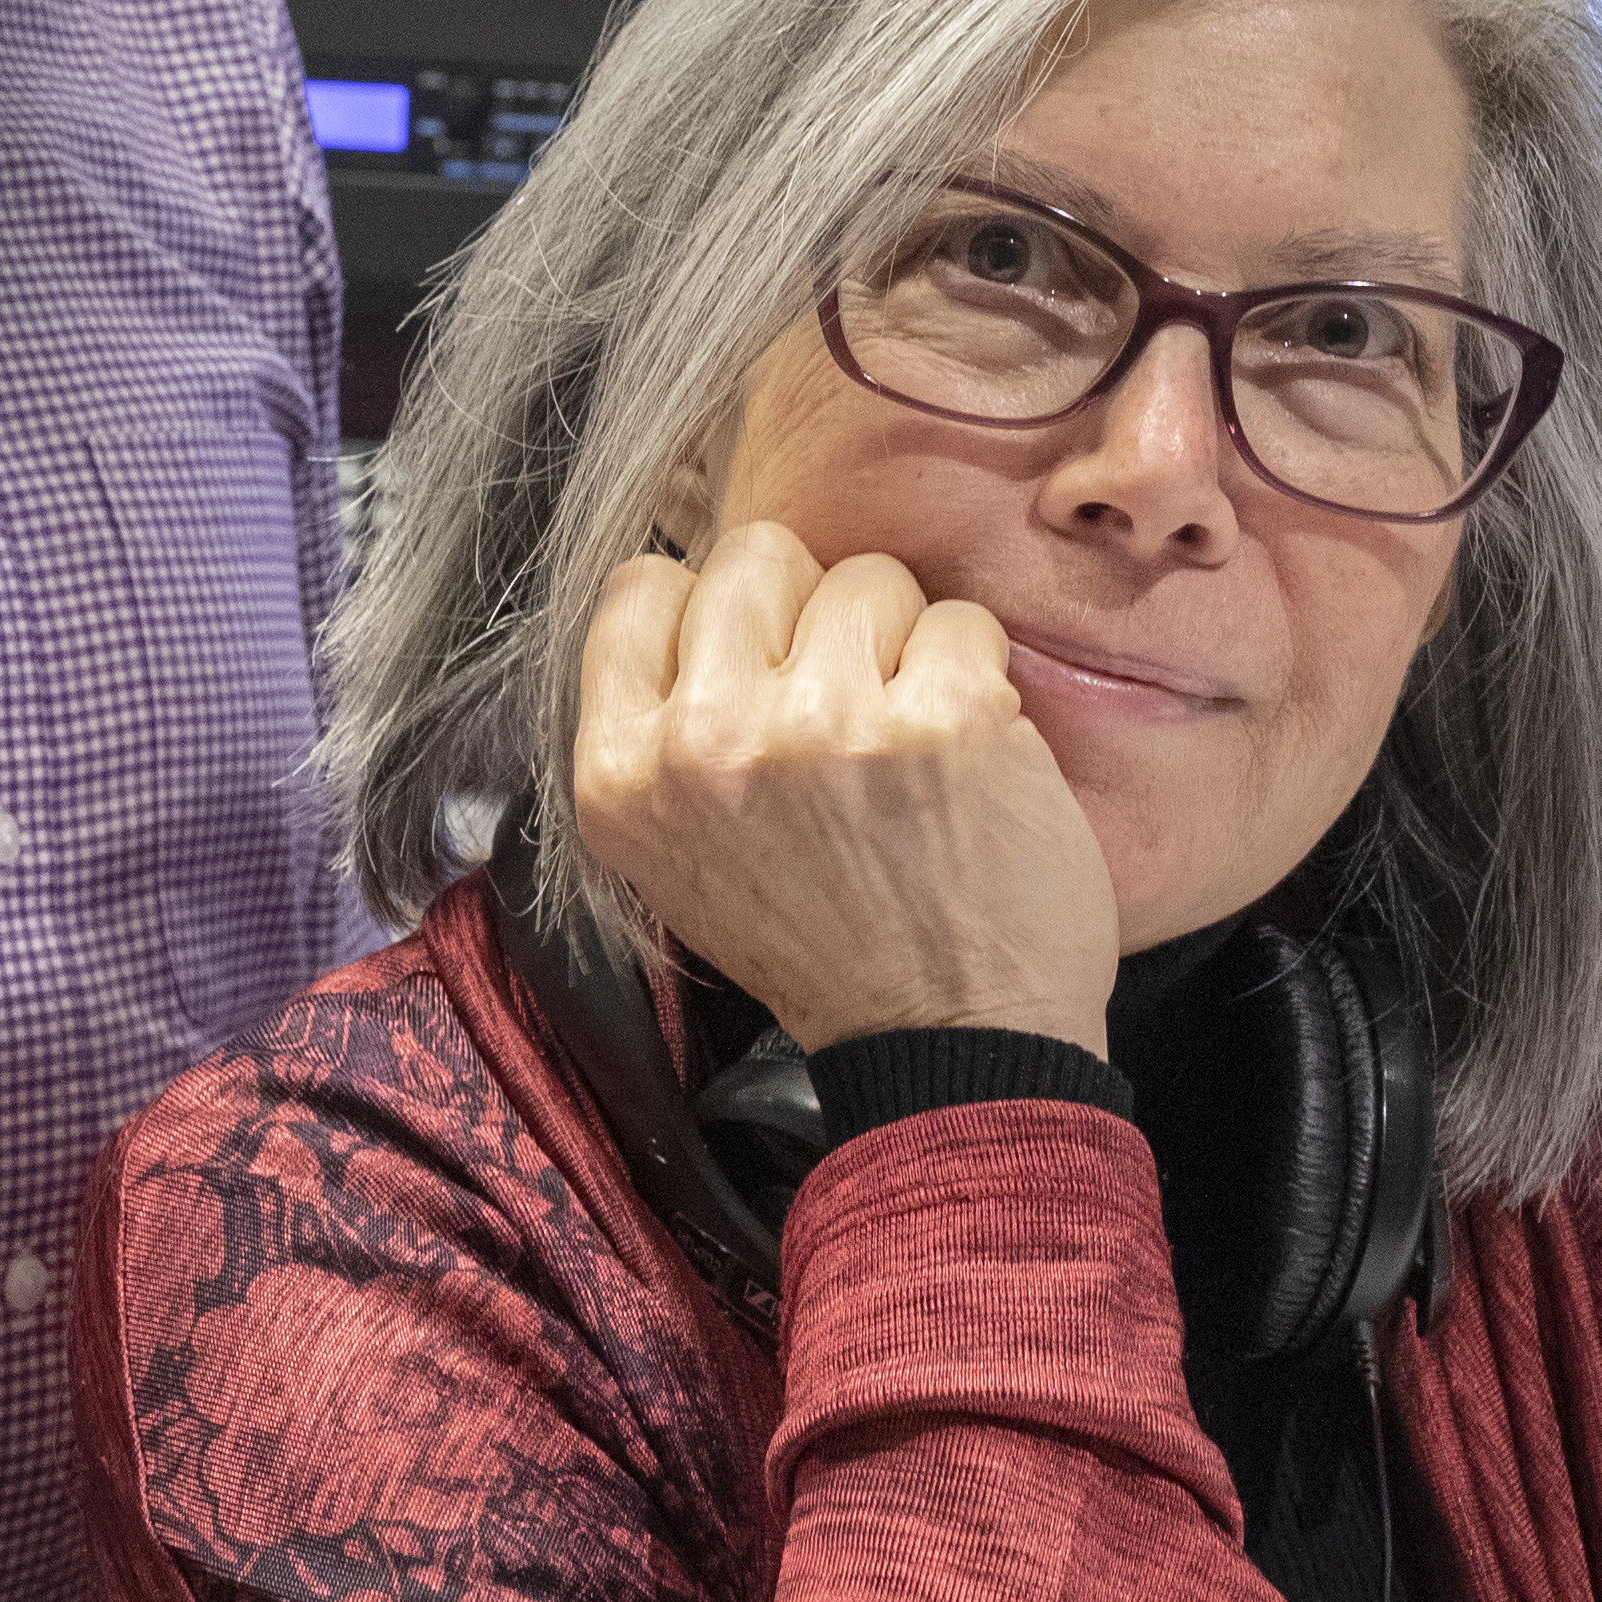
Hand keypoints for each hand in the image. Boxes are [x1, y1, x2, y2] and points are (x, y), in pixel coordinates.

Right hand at [573, 526, 1118, 1057]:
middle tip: (845, 701)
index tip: (760, 666)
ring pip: (867, 577)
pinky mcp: (941, 720)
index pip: (641, 585)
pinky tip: (967, 758)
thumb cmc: (825, 947)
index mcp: (623, 776)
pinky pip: (960, 621)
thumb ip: (665, 729)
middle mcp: (708, 743)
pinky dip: (978, 678)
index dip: (716, 610)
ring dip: (901, 646)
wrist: (947, 1045)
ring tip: (907, 744)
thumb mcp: (679, 855)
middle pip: (757, 555)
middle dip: (812, 610)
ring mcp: (826, 725)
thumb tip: (696, 598)